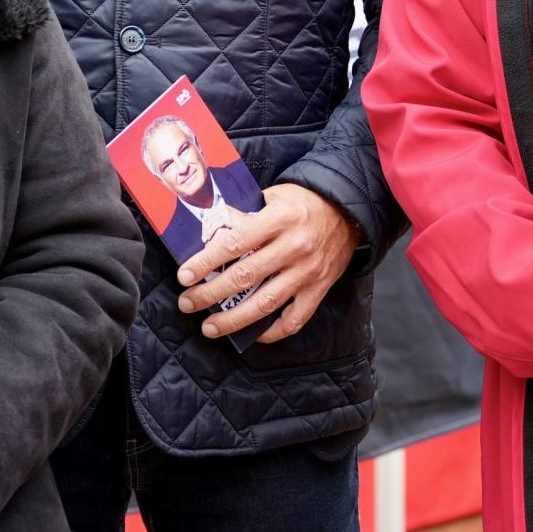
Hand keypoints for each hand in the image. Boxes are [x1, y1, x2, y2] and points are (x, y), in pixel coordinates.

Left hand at [175, 183, 358, 343]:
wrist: (348, 211)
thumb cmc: (303, 201)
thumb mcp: (273, 196)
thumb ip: (247, 214)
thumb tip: (212, 232)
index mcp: (278, 219)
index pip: (235, 243)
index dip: (206, 262)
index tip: (184, 275)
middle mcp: (293, 247)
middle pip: (245, 277)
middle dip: (211, 294)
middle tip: (187, 303)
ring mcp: (307, 272)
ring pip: (265, 304)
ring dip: (233, 320)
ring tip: (209, 327)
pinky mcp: (319, 290)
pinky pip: (294, 320)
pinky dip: (273, 332)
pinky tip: (252, 335)